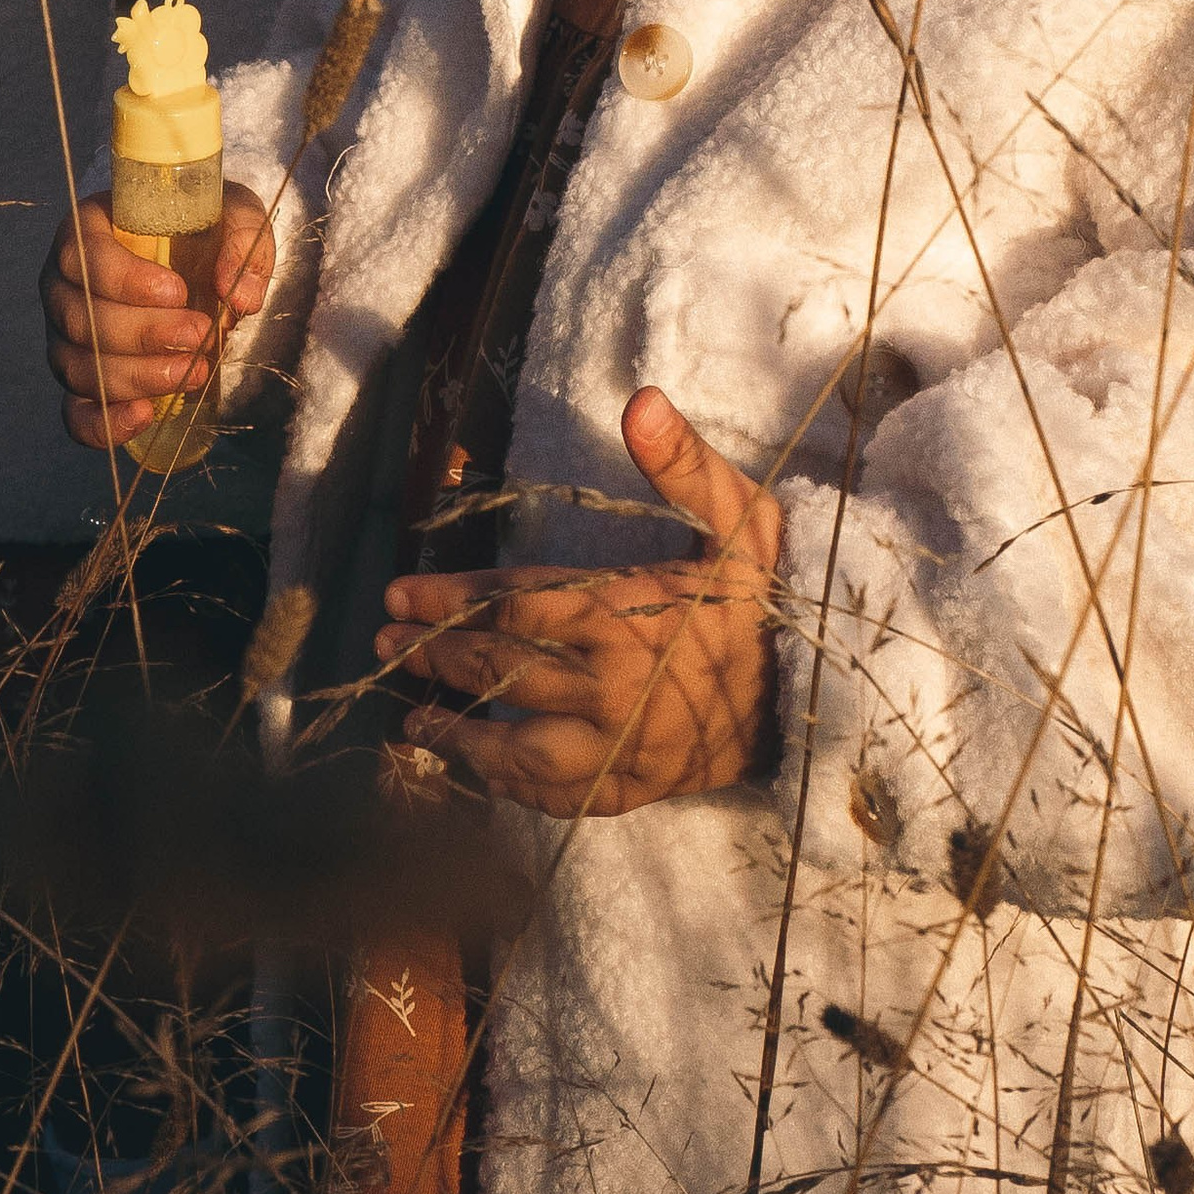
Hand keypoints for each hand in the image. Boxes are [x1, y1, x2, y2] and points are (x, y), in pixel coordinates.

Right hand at [42, 186, 274, 452]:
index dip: (123, 279)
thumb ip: (241, 238)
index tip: (178, 291)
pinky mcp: (81, 381)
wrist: (201, 260)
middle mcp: (64, 286)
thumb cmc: (204, 228)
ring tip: (193, 373)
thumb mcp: (231, 214)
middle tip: (200, 336)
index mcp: (87, 232)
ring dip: (137, 377)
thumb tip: (240, 296)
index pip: (81, 256)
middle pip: (80, 320)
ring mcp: (66, 338)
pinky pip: (75, 413)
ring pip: (79, 367)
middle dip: (143, 335)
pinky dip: (105, 423)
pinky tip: (144, 416)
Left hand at [374, 388, 780, 817]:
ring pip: (510, 742)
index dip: (449, 600)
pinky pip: (546, 793)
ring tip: (409, 714)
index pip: (514, 606)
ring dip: (452, 728)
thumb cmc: (761, 600)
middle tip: (383, 642)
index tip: (398, 595)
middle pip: (499, 670)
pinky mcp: (623, 790)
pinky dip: (500, 780)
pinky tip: (468, 762)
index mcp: (627, 615)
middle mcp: (612, 685)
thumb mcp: (738, 519)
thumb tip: (640, 400)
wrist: (809, 699)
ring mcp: (616, 747)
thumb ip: (683, 463)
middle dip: (433, 655)